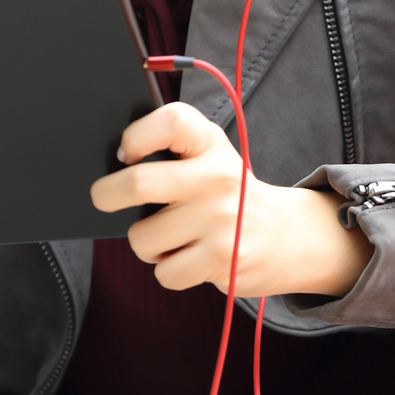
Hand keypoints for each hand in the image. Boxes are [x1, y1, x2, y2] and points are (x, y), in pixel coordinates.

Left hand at [89, 102, 371, 297]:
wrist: (289, 236)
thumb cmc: (227, 194)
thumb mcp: (208, 157)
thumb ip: (169, 152)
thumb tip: (112, 171)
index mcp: (210, 143)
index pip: (170, 121)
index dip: (136, 136)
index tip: (126, 154)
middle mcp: (217, 176)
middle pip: (139, 183)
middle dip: (107, 195)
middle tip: (105, 198)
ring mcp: (222, 219)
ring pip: (143, 238)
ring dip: (144, 244)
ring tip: (168, 237)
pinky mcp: (224, 259)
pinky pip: (165, 272)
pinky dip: (168, 270)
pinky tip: (188, 258)